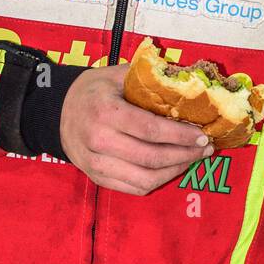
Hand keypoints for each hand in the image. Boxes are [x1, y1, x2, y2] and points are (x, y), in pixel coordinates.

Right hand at [59, 63, 213, 194]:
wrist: (58, 112)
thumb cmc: (94, 90)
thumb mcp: (117, 75)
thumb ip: (150, 78)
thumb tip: (189, 83)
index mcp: (106, 112)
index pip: (151, 130)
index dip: (180, 136)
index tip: (202, 135)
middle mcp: (99, 141)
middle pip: (151, 157)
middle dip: (184, 155)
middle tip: (205, 149)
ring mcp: (96, 163)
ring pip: (145, 179)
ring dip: (175, 172)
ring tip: (192, 160)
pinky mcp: (97, 178)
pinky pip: (134, 188)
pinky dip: (158, 182)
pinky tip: (172, 169)